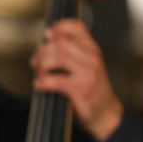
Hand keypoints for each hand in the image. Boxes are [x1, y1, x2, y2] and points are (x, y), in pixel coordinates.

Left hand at [32, 18, 123, 141]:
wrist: (105, 114)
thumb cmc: (91, 90)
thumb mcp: (87, 65)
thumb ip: (71, 52)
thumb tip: (47, 38)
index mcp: (92, 49)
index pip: (76, 27)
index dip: (58, 27)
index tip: (47, 35)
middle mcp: (91, 58)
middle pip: (60, 42)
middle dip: (43, 51)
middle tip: (37, 62)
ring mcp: (87, 73)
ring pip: (57, 56)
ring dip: (41, 64)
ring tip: (39, 73)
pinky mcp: (80, 88)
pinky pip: (53, 80)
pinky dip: (42, 82)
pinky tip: (40, 85)